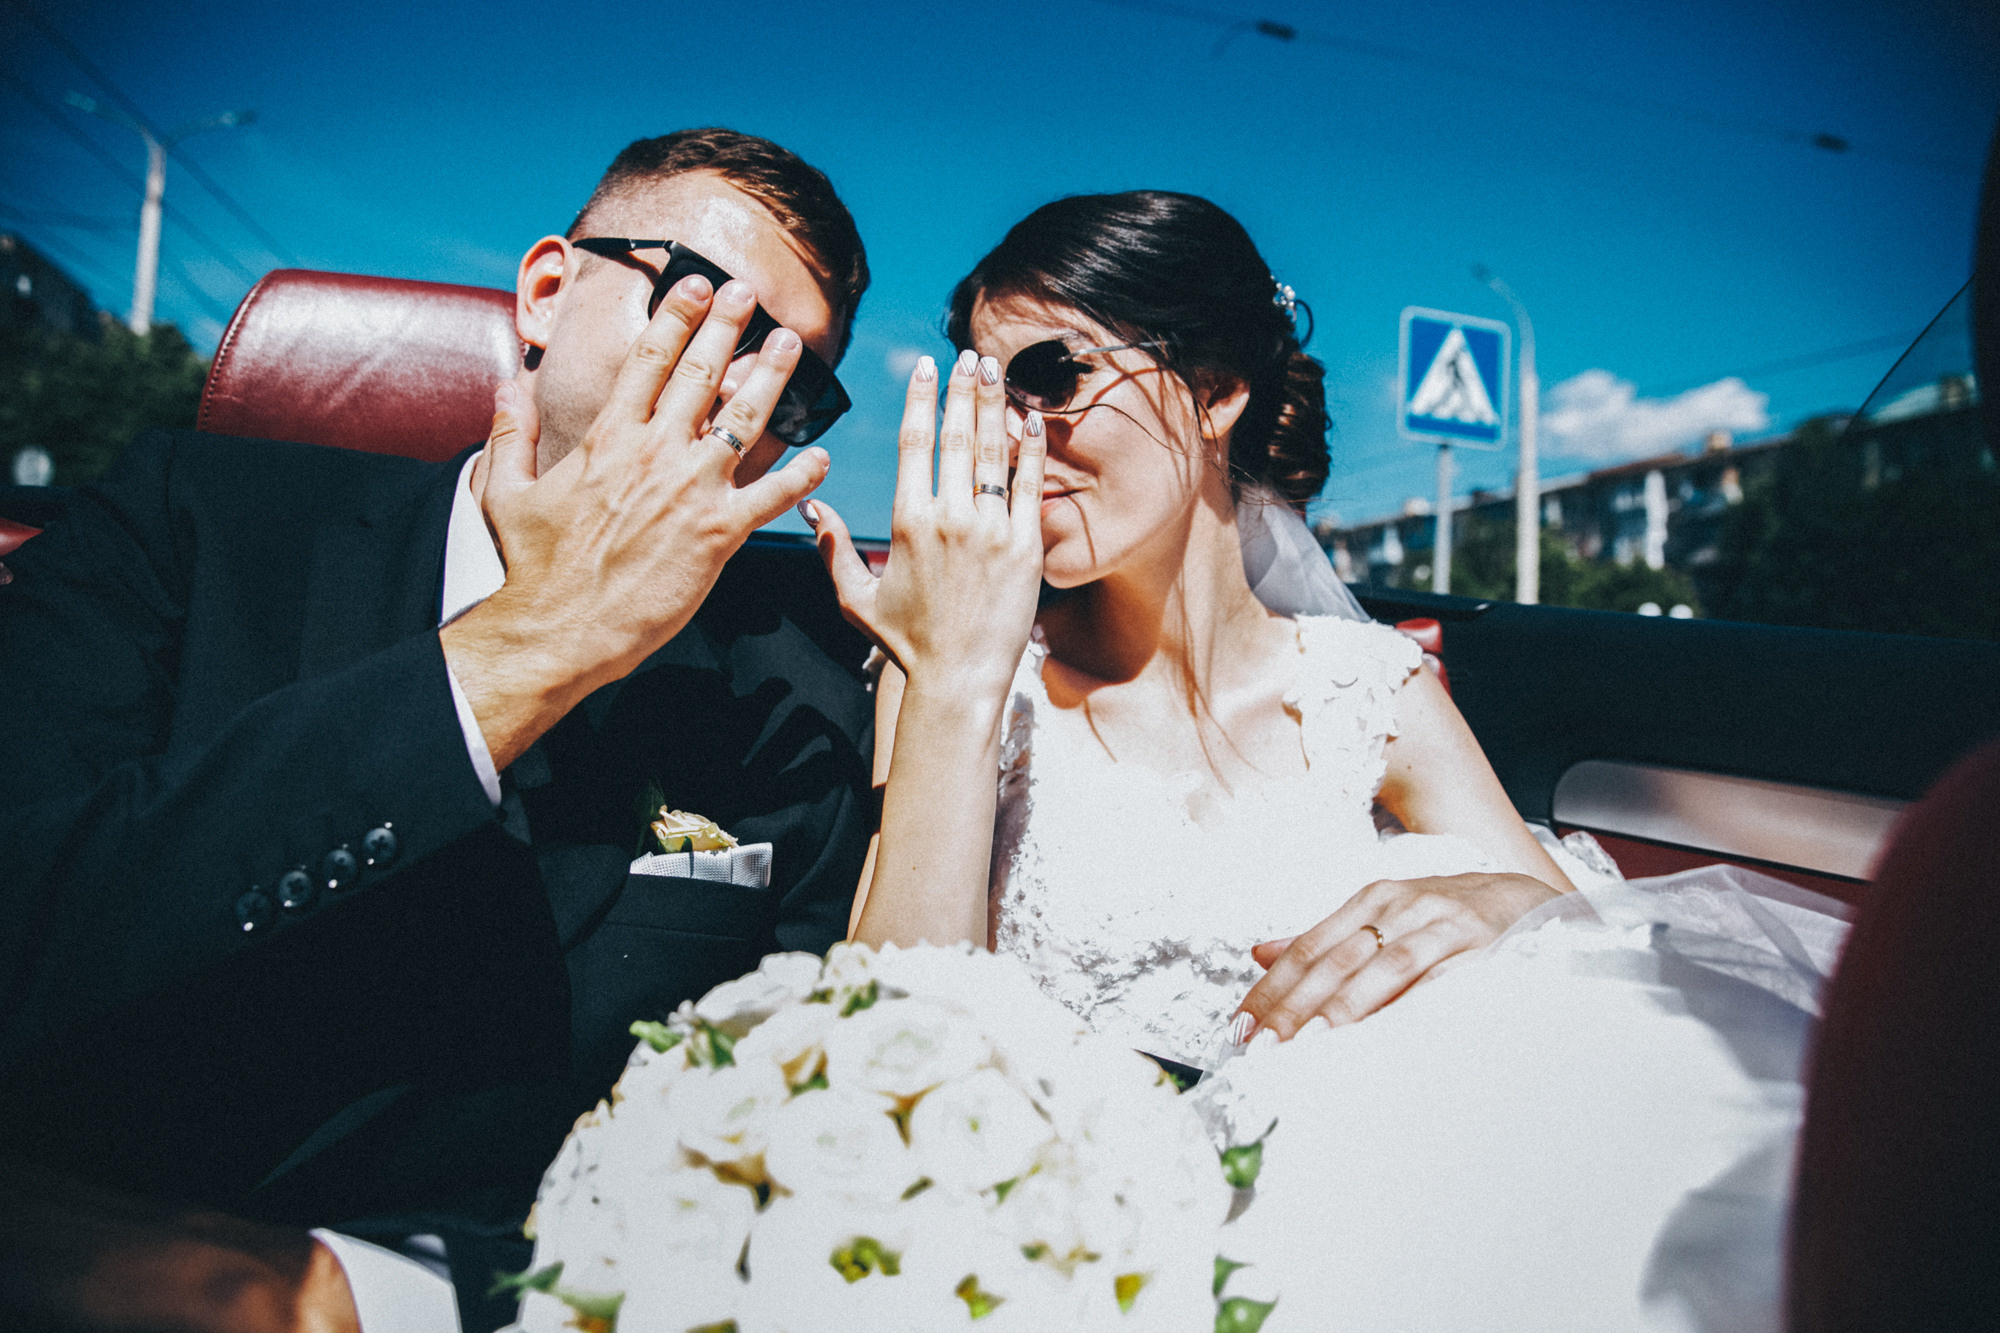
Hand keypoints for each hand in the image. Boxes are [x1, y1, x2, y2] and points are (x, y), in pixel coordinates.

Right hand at [443, 274, 829, 769]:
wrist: (558, 630)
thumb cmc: (533, 568)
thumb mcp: (505, 491)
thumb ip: (509, 433)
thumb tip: (507, 386)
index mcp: (608, 438)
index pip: (650, 360)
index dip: (678, 317)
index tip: (698, 286)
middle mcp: (654, 453)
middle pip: (701, 374)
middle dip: (729, 327)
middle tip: (752, 294)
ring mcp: (690, 491)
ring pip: (744, 420)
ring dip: (772, 379)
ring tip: (792, 346)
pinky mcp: (717, 535)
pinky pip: (770, 496)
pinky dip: (800, 475)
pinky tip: (822, 455)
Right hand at [811, 348, 1046, 701]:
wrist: (957, 679)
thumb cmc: (907, 643)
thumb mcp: (856, 598)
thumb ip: (833, 549)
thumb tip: (812, 505)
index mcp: (907, 522)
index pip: (915, 443)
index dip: (922, 399)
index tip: (927, 367)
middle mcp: (949, 518)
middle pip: (956, 436)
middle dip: (963, 389)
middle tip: (970, 355)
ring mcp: (990, 531)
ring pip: (992, 453)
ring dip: (995, 405)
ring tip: (997, 370)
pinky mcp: (1025, 548)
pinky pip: (1030, 487)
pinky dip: (1030, 449)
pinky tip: (1031, 419)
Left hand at [1235, 872, 1560, 1039]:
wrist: (1526, 899)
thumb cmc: (1445, 917)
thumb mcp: (1382, 915)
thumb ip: (1323, 938)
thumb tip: (1259, 953)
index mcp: (1369, 902)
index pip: (1307, 949)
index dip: (1271, 989)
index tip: (1241, 1027)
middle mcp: (1399, 909)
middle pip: (1334, 962)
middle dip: (1294, 1008)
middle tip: (1263, 1048)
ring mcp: (1439, 926)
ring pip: (1381, 972)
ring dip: (1342, 1011)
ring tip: (1307, 1045)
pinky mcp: (1479, 949)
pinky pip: (1437, 986)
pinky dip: (1407, 1011)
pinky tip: (1383, 1038)